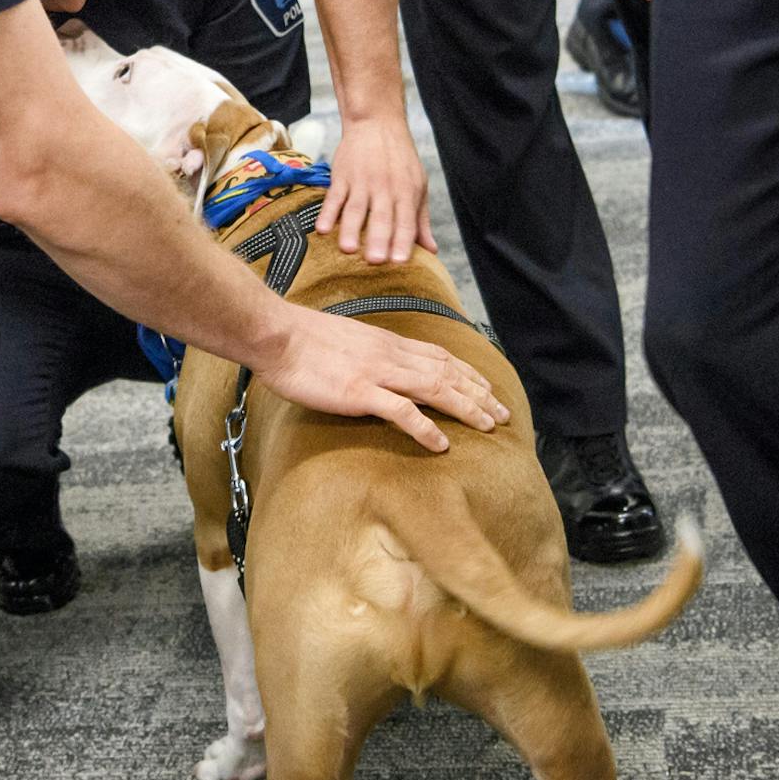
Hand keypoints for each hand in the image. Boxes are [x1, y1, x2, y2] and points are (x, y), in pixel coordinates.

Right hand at [259, 303, 506, 452]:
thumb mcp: (345, 339)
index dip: (468, 372)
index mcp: (386, 341)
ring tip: (489, 427)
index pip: (439, 355)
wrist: (275, 335)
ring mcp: (377, 373)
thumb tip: (377, 366)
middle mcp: (390, 354)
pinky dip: (425, 428)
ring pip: (435, 388)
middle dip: (479, 394)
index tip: (487, 387)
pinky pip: (401, 411)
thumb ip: (367, 352)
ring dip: (467, 408)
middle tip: (503, 414)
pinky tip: (441, 444)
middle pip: (447, 373)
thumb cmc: (300, 338)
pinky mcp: (359, 392)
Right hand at [318, 116, 436, 264]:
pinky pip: (334, 197)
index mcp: (406, 192)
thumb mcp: (417, 185)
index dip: (402, 242)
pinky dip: (327, 212)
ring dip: (351, 229)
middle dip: (379, 239)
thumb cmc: (400, 159)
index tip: (399, 262)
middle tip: (376, 261)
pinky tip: (322, 229)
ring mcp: (362, 182)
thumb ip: (420, 220)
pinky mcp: (342, 176)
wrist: (377, 123)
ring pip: (356, 209)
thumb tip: (431, 250)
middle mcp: (385, 188)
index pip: (406, 221)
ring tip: (348, 249)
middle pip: (382, 217)